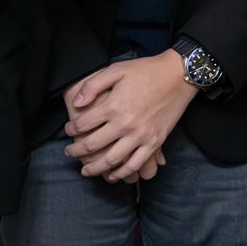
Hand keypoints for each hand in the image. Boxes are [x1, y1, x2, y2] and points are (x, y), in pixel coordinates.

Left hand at [63, 53, 196, 182]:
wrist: (178, 75)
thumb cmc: (146, 71)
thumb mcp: (117, 70)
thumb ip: (93, 85)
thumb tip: (77, 104)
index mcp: (113, 106)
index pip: (83, 124)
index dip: (71, 128)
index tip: (68, 129)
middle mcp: (125, 124)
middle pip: (93, 145)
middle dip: (76, 151)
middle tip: (69, 152)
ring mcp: (140, 136)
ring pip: (111, 160)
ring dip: (95, 168)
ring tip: (85, 171)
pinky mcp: (154, 142)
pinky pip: (135, 164)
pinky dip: (121, 173)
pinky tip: (112, 176)